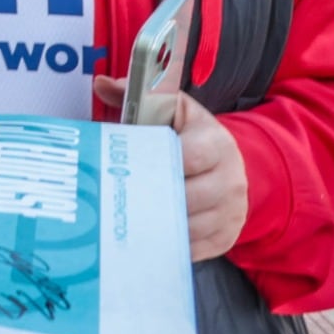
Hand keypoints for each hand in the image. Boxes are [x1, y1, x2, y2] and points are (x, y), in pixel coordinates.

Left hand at [94, 79, 247, 260]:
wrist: (231, 167)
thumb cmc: (192, 136)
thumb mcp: (174, 109)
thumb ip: (140, 95)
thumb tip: (102, 84)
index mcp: (216, 144)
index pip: (189, 157)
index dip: (157, 163)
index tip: (130, 166)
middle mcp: (230, 180)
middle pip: (186, 197)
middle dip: (151, 198)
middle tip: (118, 199)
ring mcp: (231, 212)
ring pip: (188, 228)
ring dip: (156, 226)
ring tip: (126, 220)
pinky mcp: (226, 238)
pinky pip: (192, 249)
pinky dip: (166, 246)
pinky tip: (143, 238)